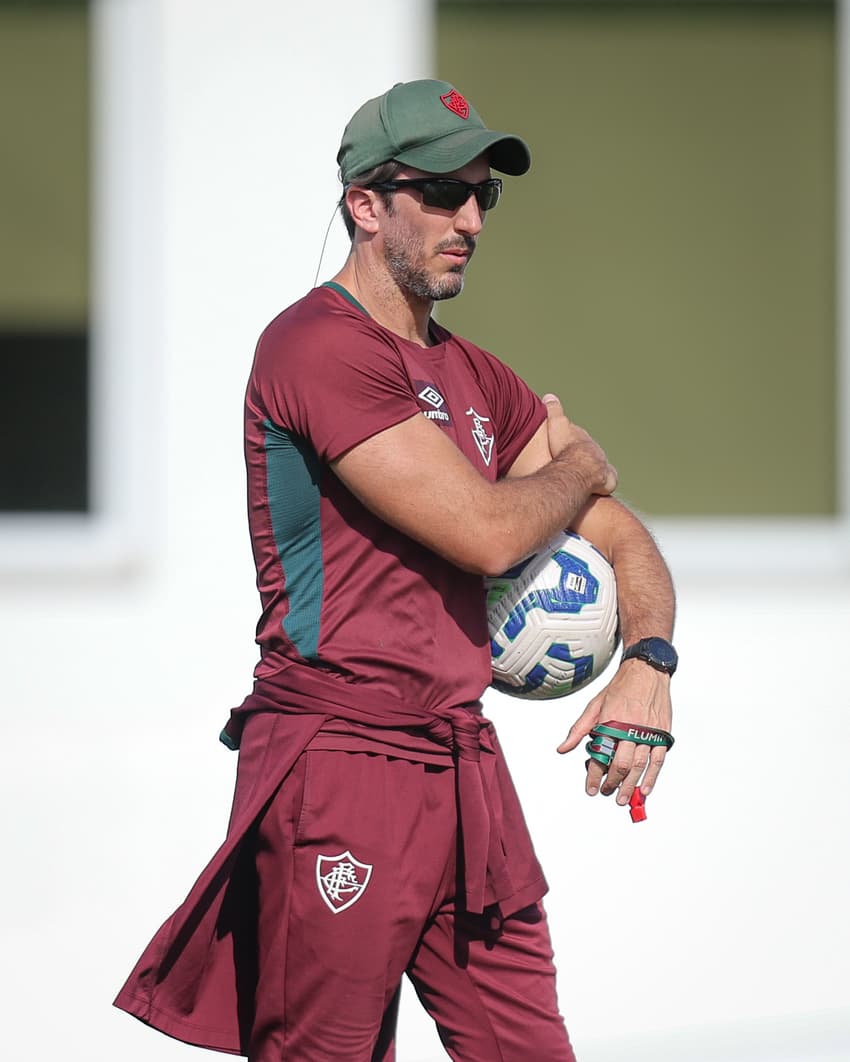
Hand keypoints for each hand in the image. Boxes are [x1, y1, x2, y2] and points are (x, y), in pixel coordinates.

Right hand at [543, 394, 616, 495]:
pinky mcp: (607, 482)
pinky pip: (607, 484)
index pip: (579, 439)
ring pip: (601, 468)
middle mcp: (596, 452)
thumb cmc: (564, 448)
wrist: (578, 466)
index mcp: (584, 439)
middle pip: (591, 454)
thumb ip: (554, 411)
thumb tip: (549, 396)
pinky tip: (597, 491)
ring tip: (586, 480)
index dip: (572, 443)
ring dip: (596, 473)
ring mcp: (603, 467)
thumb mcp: (557, 424)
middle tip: (574, 466)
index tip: (566, 447)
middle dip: (585, 459)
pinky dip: (603, 486)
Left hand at [557, 659, 672, 803]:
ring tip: (623, 798)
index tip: (590, 788)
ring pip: (639, 765)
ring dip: (631, 785)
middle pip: (620, 764)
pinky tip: (645, 788)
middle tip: (605, 792)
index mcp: (610, 722)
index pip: (599, 755)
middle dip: (612, 783)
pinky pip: (658, 759)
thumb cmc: (620, 688)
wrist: (646, 671)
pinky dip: (652, 776)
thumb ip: (579, 729)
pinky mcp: (662, 732)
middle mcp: (630, 728)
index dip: (593, 775)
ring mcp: (648, 731)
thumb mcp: (594, 705)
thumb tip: (563, 748)